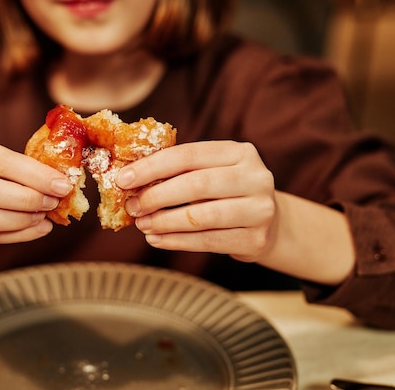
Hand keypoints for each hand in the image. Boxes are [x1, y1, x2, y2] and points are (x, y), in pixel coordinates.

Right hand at [0, 136, 71, 247]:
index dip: (34, 175)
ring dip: (19, 220)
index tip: (62, 185)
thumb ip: (24, 169)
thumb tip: (62, 183)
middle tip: (52, 203)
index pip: (1, 161)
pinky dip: (15, 236)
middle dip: (26, 199)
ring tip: (43, 217)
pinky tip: (37, 229)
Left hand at [116, 140, 276, 261]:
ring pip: (200, 217)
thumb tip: (129, 179)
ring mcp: (260, 209)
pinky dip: (176, 242)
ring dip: (164, 222)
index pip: (188, 155)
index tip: (123, 179)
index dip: (151, 167)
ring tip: (143, 225)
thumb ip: (179, 171)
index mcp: (239, 152)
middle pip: (195, 184)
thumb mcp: (211, 173)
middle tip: (132, 207)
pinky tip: (157, 239)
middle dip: (156, 196)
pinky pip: (207, 241)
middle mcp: (255, 177)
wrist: (270, 223)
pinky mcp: (256, 239)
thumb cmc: (227, 193)